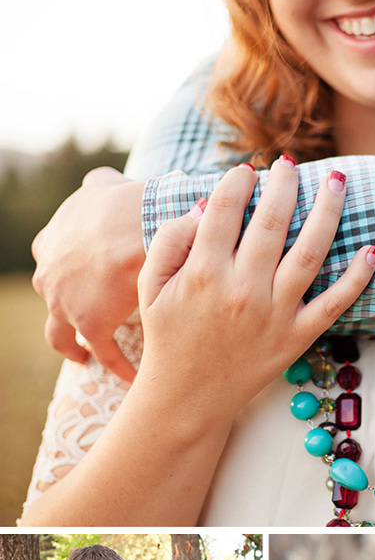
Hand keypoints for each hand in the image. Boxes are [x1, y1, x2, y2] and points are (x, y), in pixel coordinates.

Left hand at [32, 167, 146, 381]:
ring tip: (87, 359)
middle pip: (53, 300)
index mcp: (50, 243)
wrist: (141, 226)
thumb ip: (98, 186)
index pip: (49, 261)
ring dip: (73, 348)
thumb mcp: (105, 185)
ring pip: (60, 336)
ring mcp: (64, 304)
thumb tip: (104, 183)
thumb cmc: (128, 204)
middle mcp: (48, 275)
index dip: (66, 271)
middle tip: (90, 320)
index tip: (83, 280)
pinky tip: (132, 376)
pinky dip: (118, 366)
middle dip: (69, 308)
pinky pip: (103, 353)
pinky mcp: (89, 325)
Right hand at [136, 161, 374, 421]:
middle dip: (285, 184)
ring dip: (328, 212)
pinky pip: (334, 303)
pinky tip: (371, 250)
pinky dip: (357, 278)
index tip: (249, 170)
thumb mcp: (149, 287)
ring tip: (338, 181)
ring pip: (309, 253)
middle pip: (272, 222)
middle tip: (292, 163)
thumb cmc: (169, 337)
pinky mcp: (297, 337)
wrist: (188, 397)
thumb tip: (207, 206)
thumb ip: (170, 241)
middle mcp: (243, 289)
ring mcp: (275, 314)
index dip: (239, 181)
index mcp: (203, 271)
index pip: (227, 209)